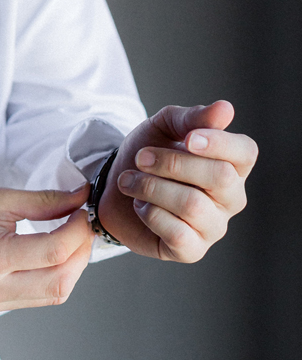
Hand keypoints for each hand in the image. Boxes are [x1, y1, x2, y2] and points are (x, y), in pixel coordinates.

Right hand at [0, 184, 93, 312]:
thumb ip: (43, 200)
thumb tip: (81, 198)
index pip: (55, 251)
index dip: (79, 229)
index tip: (81, 209)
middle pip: (62, 281)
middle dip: (82, 251)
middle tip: (82, 224)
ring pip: (55, 294)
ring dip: (72, 267)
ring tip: (70, 237)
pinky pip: (38, 297)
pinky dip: (55, 276)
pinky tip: (52, 253)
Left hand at [98, 101, 256, 260]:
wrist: (113, 186)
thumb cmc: (147, 153)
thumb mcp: (164, 127)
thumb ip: (192, 118)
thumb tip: (226, 109)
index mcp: (232, 164)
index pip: (246, 152)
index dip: (219, 143)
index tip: (187, 138)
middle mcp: (231, 198)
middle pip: (219, 176)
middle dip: (172, 163)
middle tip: (140, 158)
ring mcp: (213, 226)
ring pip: (193, 205)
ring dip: (151, 187)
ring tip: (129, 181)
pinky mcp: (192, 250)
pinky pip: (178, 234)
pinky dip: (150, 214)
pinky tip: (140, 206)